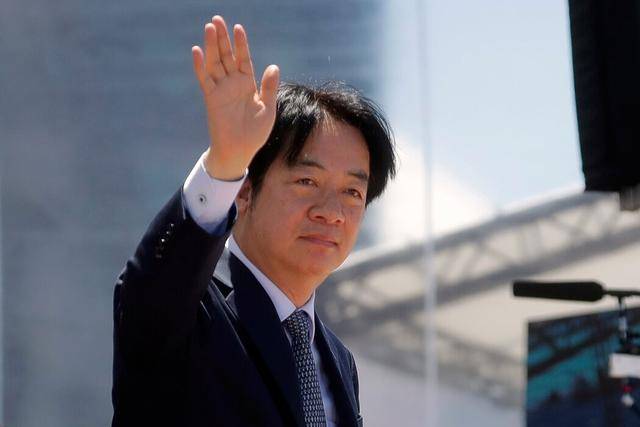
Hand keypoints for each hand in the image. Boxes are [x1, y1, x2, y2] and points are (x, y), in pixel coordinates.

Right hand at [191, 15, 279, 179]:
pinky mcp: (211, 98)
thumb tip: (273, 66)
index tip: (238, 27)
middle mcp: (233, 83)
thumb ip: (269, 87)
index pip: (244, 59)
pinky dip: (200, 66)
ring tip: (209, 27)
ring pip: (215, 63)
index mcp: (248, 84)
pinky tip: (197, 51)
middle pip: (227, 56)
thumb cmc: (255, 133)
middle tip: (217, 19)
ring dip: (211, 46)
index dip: (241, 44)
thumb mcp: (267, 109)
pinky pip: (204, 79)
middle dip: (222, 38)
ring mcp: (221, 89)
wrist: (240, 150)